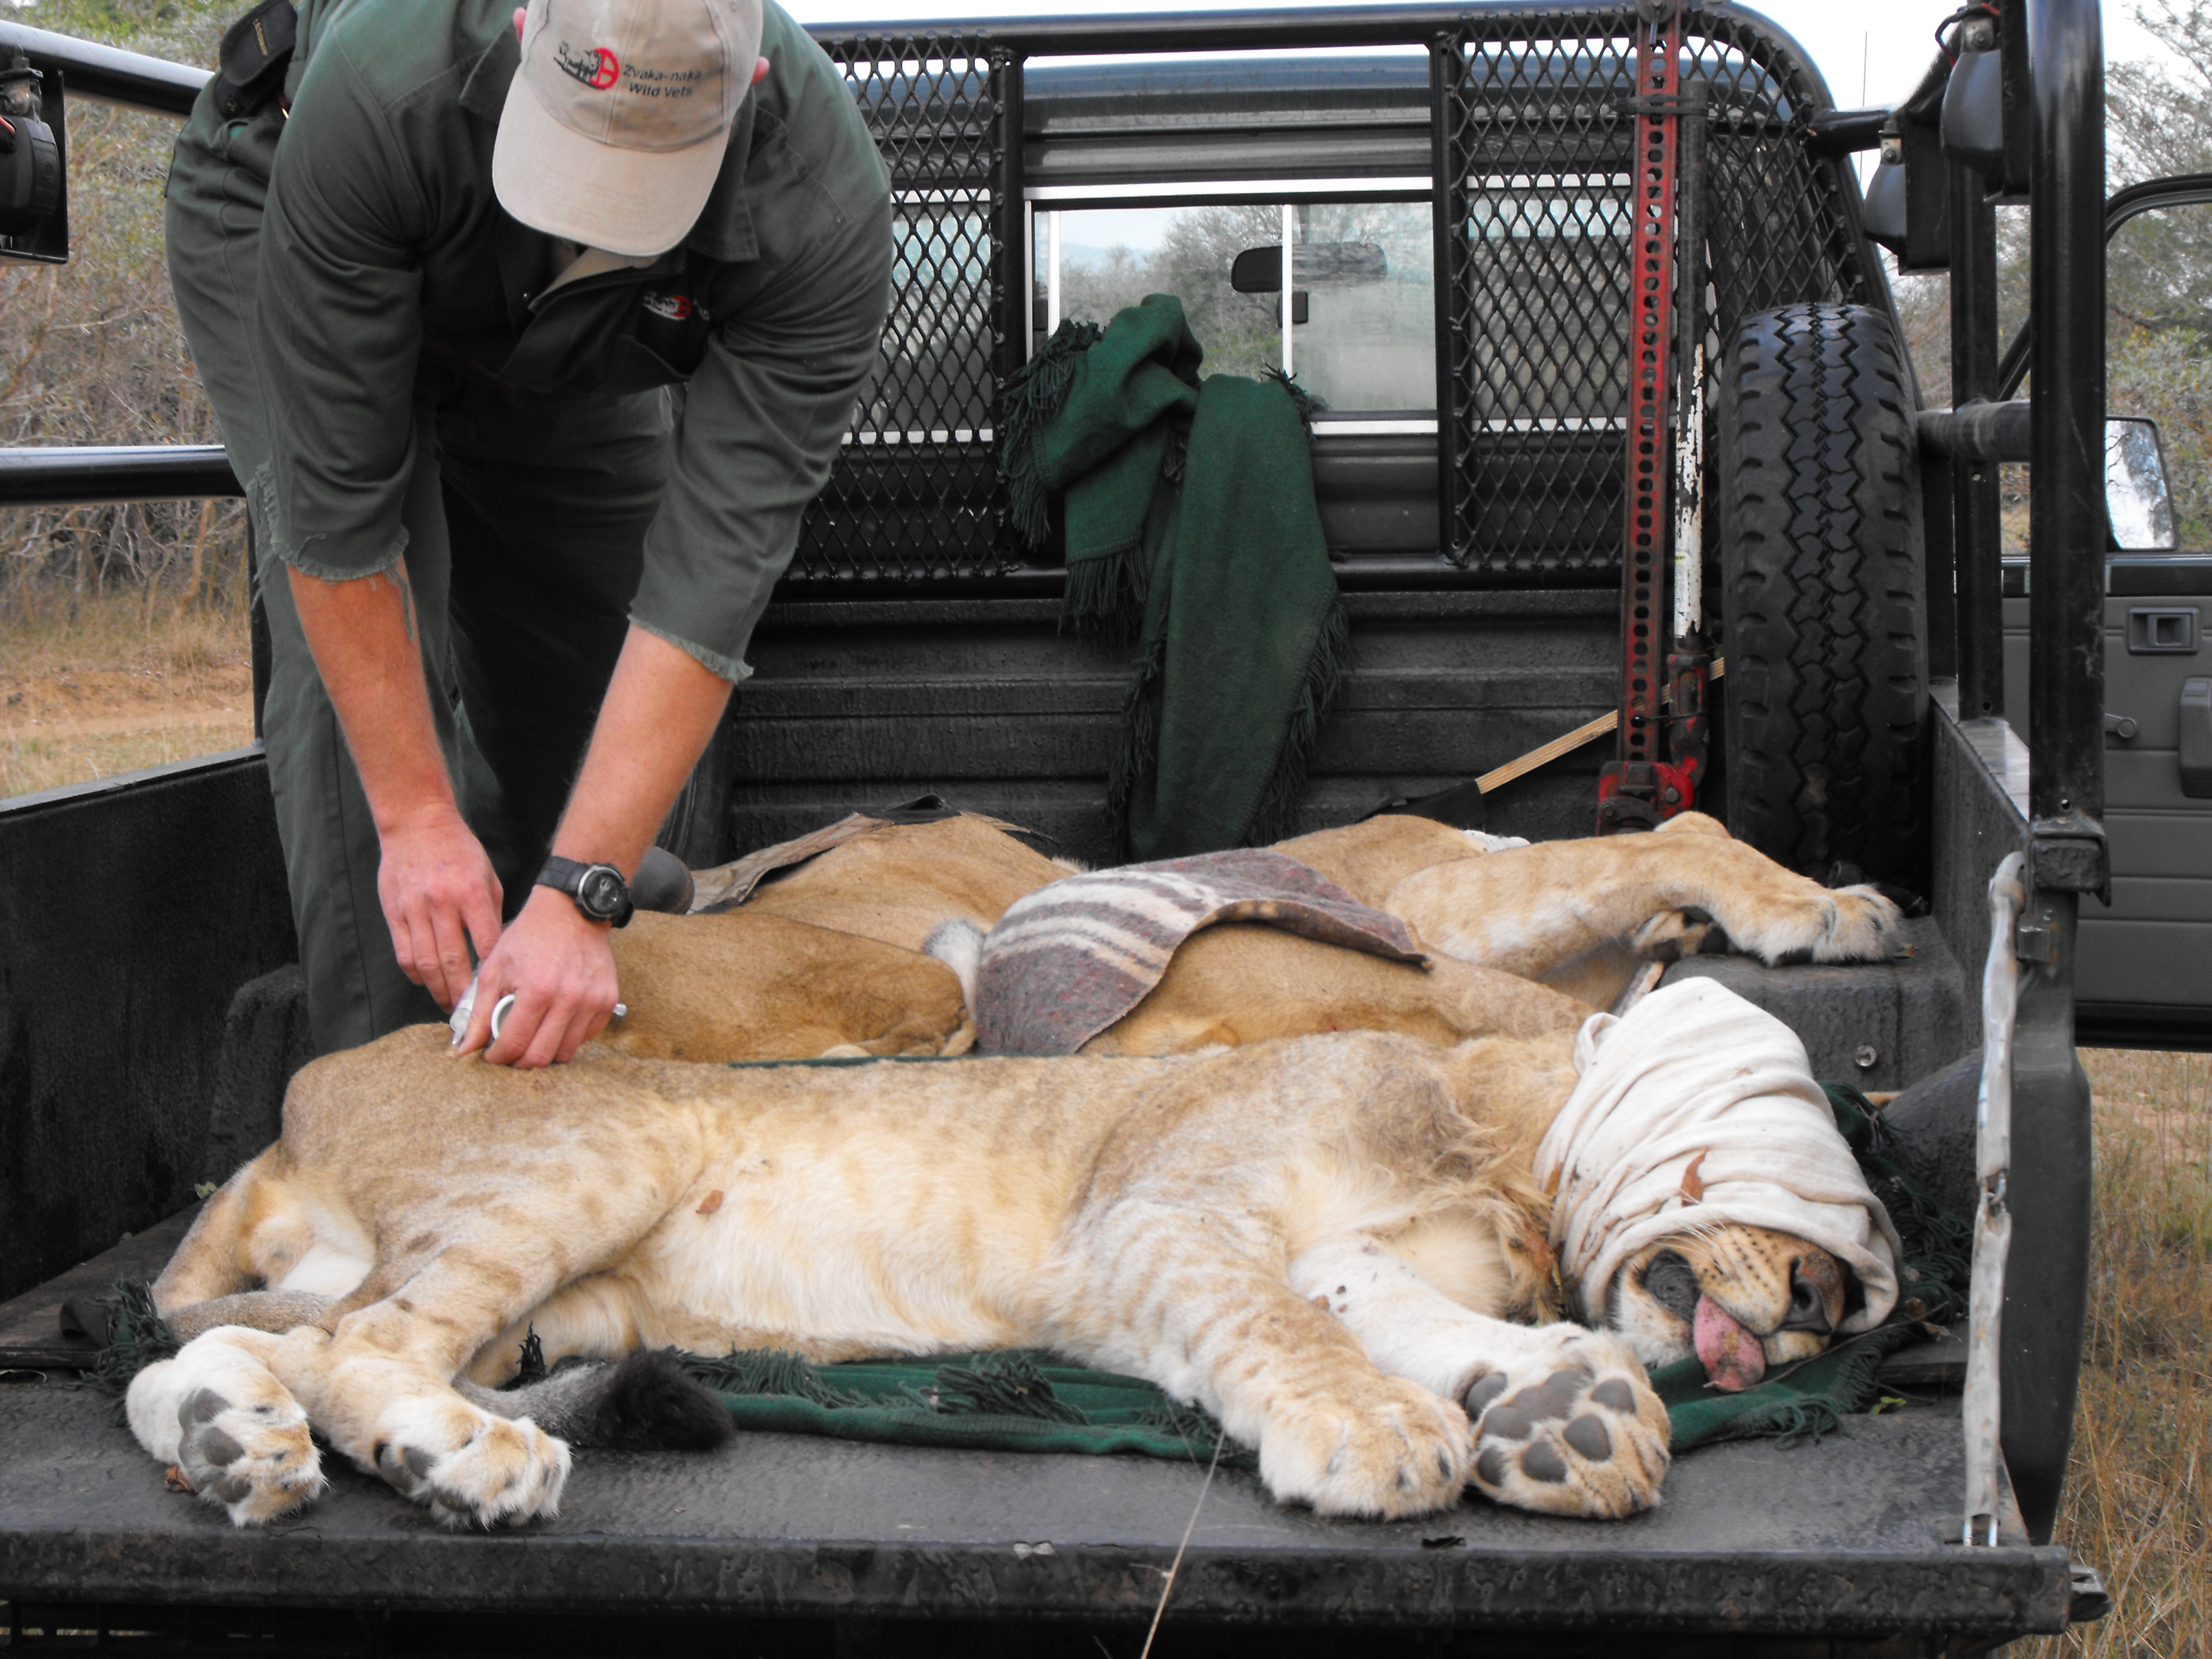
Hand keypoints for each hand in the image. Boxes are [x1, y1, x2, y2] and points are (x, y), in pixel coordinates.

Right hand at [376, 808, 503, 1011]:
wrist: (417, 824)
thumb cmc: (460, 851)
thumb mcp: (488, 877)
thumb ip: (491, 915)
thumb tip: (497, 956)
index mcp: (471, 893)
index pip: (486, 944)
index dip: (492, 974)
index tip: (499, 994)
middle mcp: (441, 902)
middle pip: (453, 961)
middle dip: (463, 994)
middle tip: (472, 1016)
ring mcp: (414, 909)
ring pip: (425, 963)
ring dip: (438, 991)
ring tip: (450, 1007)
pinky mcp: (394, 913)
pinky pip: (405, 953)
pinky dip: (417, 974)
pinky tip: (428, 983)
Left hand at [456, 885, 619, 1067]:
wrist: (571, 913)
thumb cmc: (529, 937)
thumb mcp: (494, 969)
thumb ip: (479, 1012)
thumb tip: (465, 1048)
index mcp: (536, 991)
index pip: (514, 1045)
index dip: (496, 1057)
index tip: (490, 1055)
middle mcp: (568, 1000)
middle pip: (541, 1057)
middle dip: (519, 1061)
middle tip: (510, 1051)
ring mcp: (592, 1002)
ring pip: (566, 1052)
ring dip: (545, 1052)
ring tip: (532, 1037)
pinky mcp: (608, 1001)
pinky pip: (586, 1038)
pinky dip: (568, 1039)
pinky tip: (554, 1024)